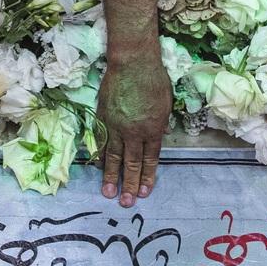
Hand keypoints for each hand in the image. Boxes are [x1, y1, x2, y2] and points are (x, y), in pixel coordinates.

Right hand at [98, 48, 170, 205]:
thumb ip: (160, 125)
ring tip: (109, 193)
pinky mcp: (102, 118)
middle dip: (129, 184)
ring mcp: (115, 126)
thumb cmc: (154, 79)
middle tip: (126, 203)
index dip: (148, 177)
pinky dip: (100, 156)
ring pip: (113, 157)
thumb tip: (156, 139)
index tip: (145, 192)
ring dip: (111, 177)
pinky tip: (99, 167)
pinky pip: (100, 142)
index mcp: (153, 130)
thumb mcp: (166, 105)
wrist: (132, 62)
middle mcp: (133, 132)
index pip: (150, 160)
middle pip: (131, 163)